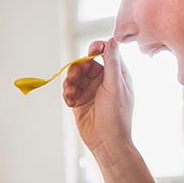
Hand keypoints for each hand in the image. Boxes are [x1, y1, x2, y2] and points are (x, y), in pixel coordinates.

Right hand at [63, 38, 133, 154]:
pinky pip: (69, 90)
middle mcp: (103, 81)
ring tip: (71, 93)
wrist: (107, 142)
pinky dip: (67, 93)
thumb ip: (112, 62)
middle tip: (74, 78)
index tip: (90, 52)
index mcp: (116, 75)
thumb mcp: (115, 86)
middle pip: (85, 64)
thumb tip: (112, 40)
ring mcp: (90, 91)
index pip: (105, 53)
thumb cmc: (116, 116)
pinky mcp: (79, 102)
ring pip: (75, 76)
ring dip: (70, 82)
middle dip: (77, 69)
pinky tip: (70, 102)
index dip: (96, 49)